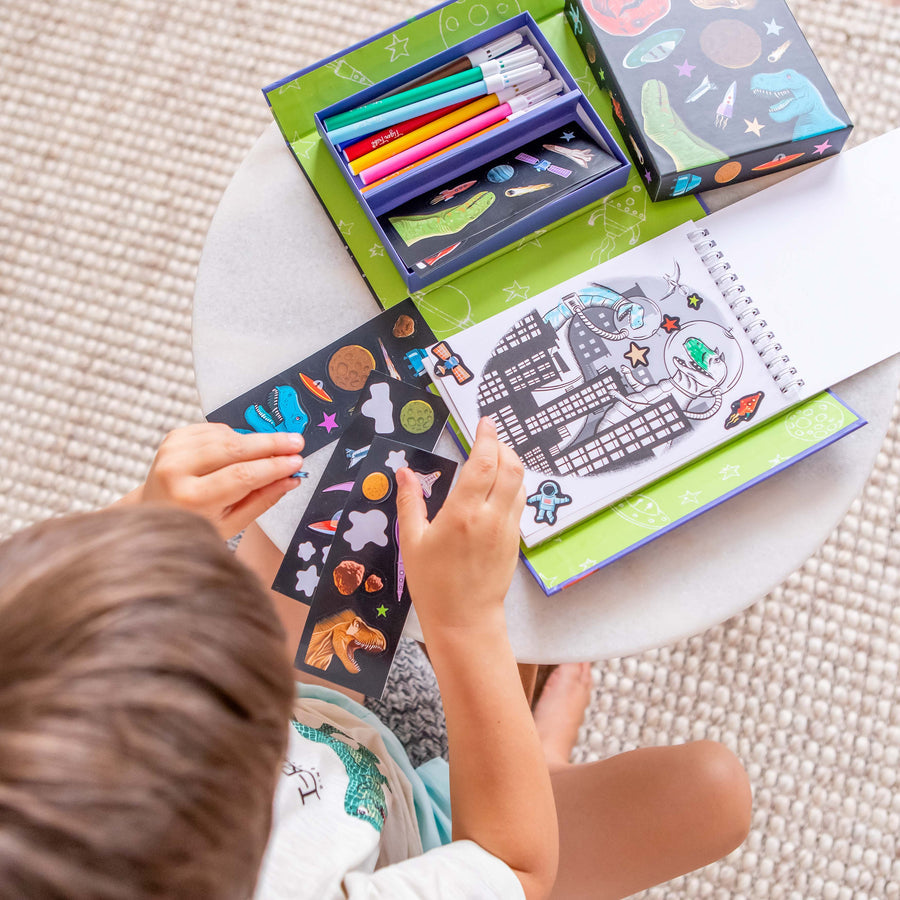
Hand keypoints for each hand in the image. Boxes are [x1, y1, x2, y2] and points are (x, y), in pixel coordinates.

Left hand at [138, 423, 305, 537]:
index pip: (242, 476)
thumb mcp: (231, 523)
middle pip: (234, 449)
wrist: (155, 512)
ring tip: (275, 448)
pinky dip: (235, 436)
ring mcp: (172, 451)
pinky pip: (215, 429)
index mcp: (191, 499)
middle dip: (271, 444)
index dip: (273, 467)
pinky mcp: (173, 438)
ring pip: (226, 436)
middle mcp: (176, 470)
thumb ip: (262, 499)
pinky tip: (244, 447)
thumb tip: (291, 479)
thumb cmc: (196, 523)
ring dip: (255, 440)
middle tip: (297, 443)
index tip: (297, 462)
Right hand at [396, 417, 524, 636]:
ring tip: (493, 458)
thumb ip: (410, 502)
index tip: (484, 422)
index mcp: (464, 514)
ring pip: (520, 484)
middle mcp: (491, 517)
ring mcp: (507, 529)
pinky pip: (518, 503)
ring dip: (510, 464)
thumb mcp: (412, 541)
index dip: (487, 437)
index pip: (484, 463)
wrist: (464, 622)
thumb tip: (404, 472)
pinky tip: (496, 488)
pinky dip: (512, 486)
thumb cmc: (433, 585)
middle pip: (512, 467)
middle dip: (503, 445)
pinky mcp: (514, 541)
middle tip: (488, 437)